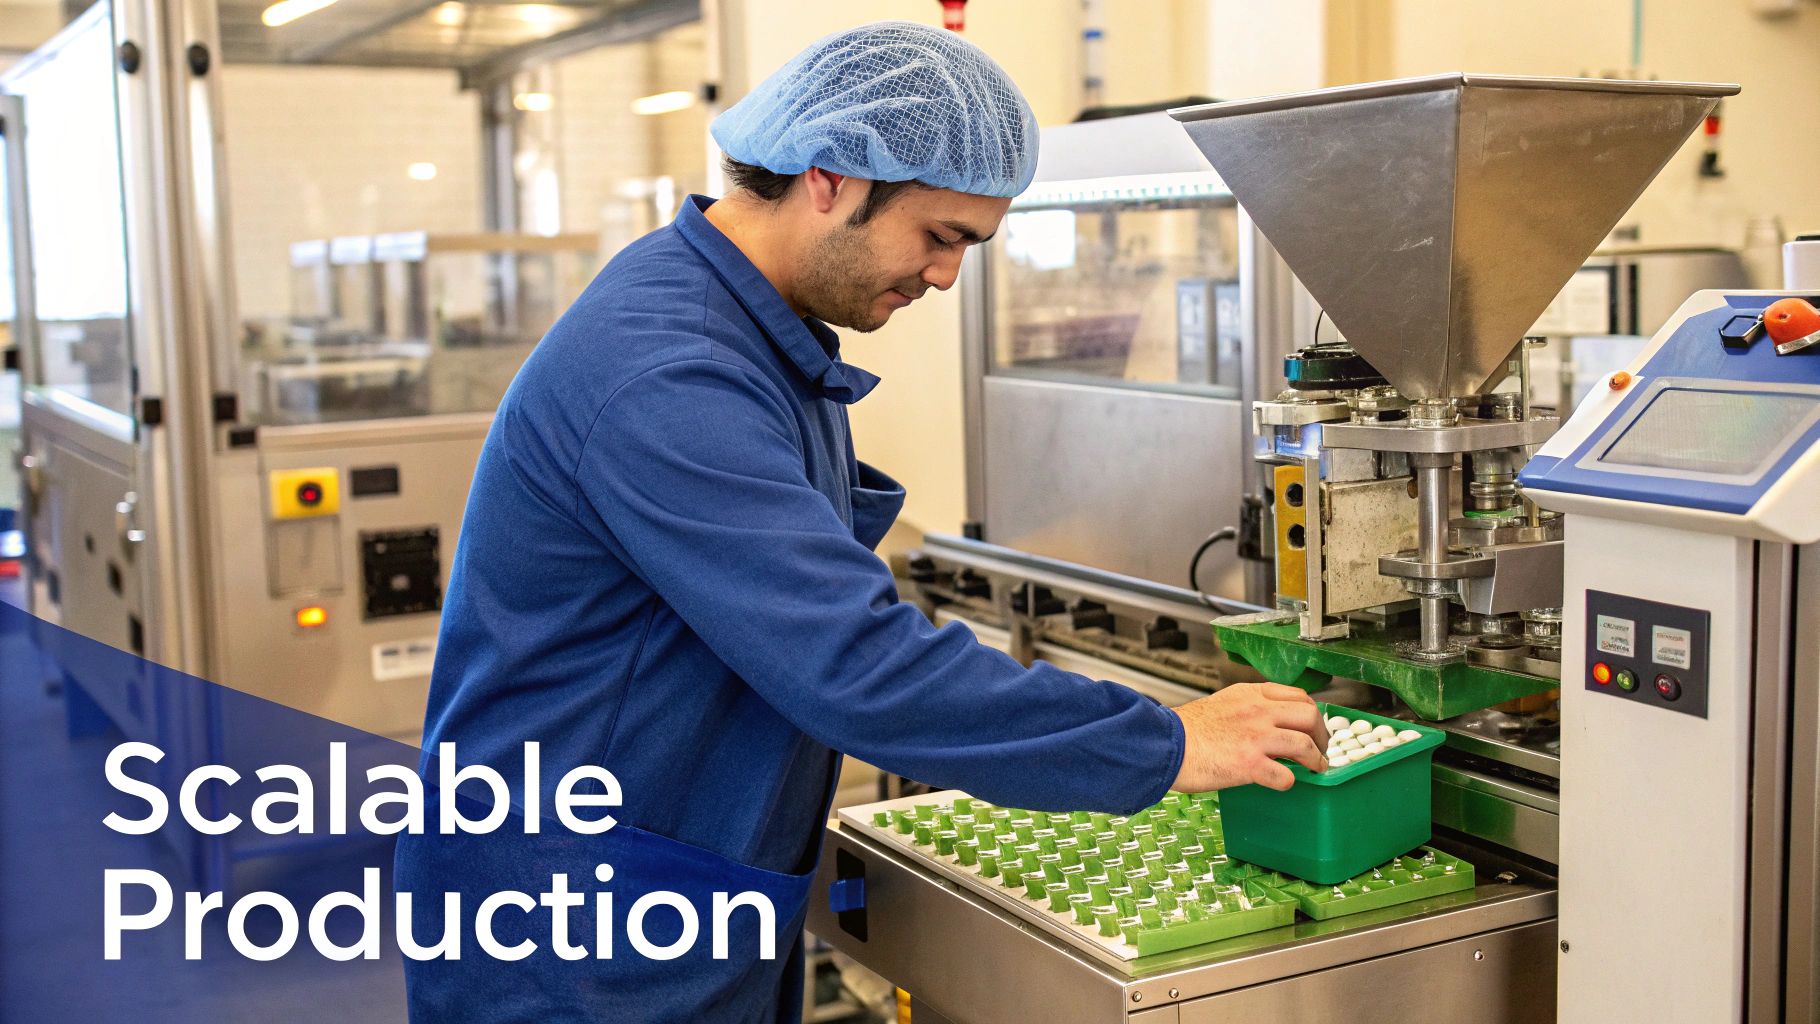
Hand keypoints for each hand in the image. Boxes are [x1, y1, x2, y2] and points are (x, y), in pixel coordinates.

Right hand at [1169, 683, 1328, 792]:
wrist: (1163, 743)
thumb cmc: (1185, 729)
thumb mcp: (1221, 704)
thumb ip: (1247, 709)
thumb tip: (1267, 724)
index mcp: (1250, 695)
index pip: (1297, 696)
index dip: (1311, 713)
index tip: (1312, 726)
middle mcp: (1257, 712)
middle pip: (1309, 716)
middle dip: (1322, 735)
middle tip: (1321, 749)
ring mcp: (1255, 737)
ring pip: (1305, 744)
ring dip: (1315, 759)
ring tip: (1315, 768)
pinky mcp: (1248, 764)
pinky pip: (1285, 775)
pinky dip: (1288, 781)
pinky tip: (1283, 783)